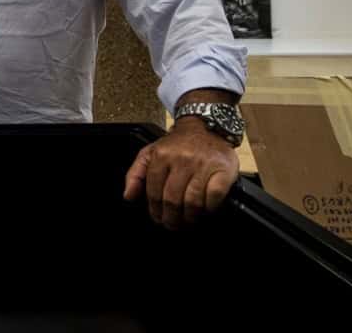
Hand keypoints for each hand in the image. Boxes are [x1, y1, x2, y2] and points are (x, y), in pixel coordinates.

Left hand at [123, 119, 238, 228]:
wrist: (206, 126)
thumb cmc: (178, 144)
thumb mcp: (150, 152)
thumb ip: (136, 174)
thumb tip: (128, 196)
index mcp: (161, 155)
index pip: (153, 191)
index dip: (154, 210)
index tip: (158, 218)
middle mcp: (182, 159)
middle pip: (172, 199)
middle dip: (171, 218)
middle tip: (173, 225)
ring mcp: (203, 164)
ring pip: (192, 201)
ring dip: (189, 217)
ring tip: (188, 221)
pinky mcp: (223, 169)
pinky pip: (214, 196)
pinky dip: (209, 208)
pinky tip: (206, 210)